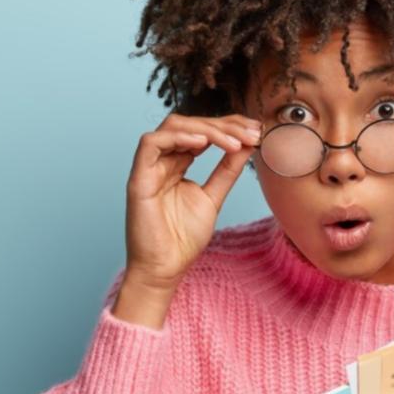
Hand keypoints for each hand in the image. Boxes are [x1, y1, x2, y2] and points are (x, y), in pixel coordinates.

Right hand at [123, 111, 261, 287]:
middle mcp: (161, 162)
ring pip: (172, 127)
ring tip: (233, 141)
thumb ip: (226, 170)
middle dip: (223, 125)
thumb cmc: (182, 239)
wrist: (165, 269)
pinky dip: (177, 136)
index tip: (255, 131)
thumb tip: (246, 144)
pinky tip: (202, 142)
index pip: (201, 132)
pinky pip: (150, 144)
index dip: (228, 127)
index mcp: (177, 165)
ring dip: (206, 128)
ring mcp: (148, 168)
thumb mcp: (213, 197)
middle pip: (189, 124)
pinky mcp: (138, 179)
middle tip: (250, 132)